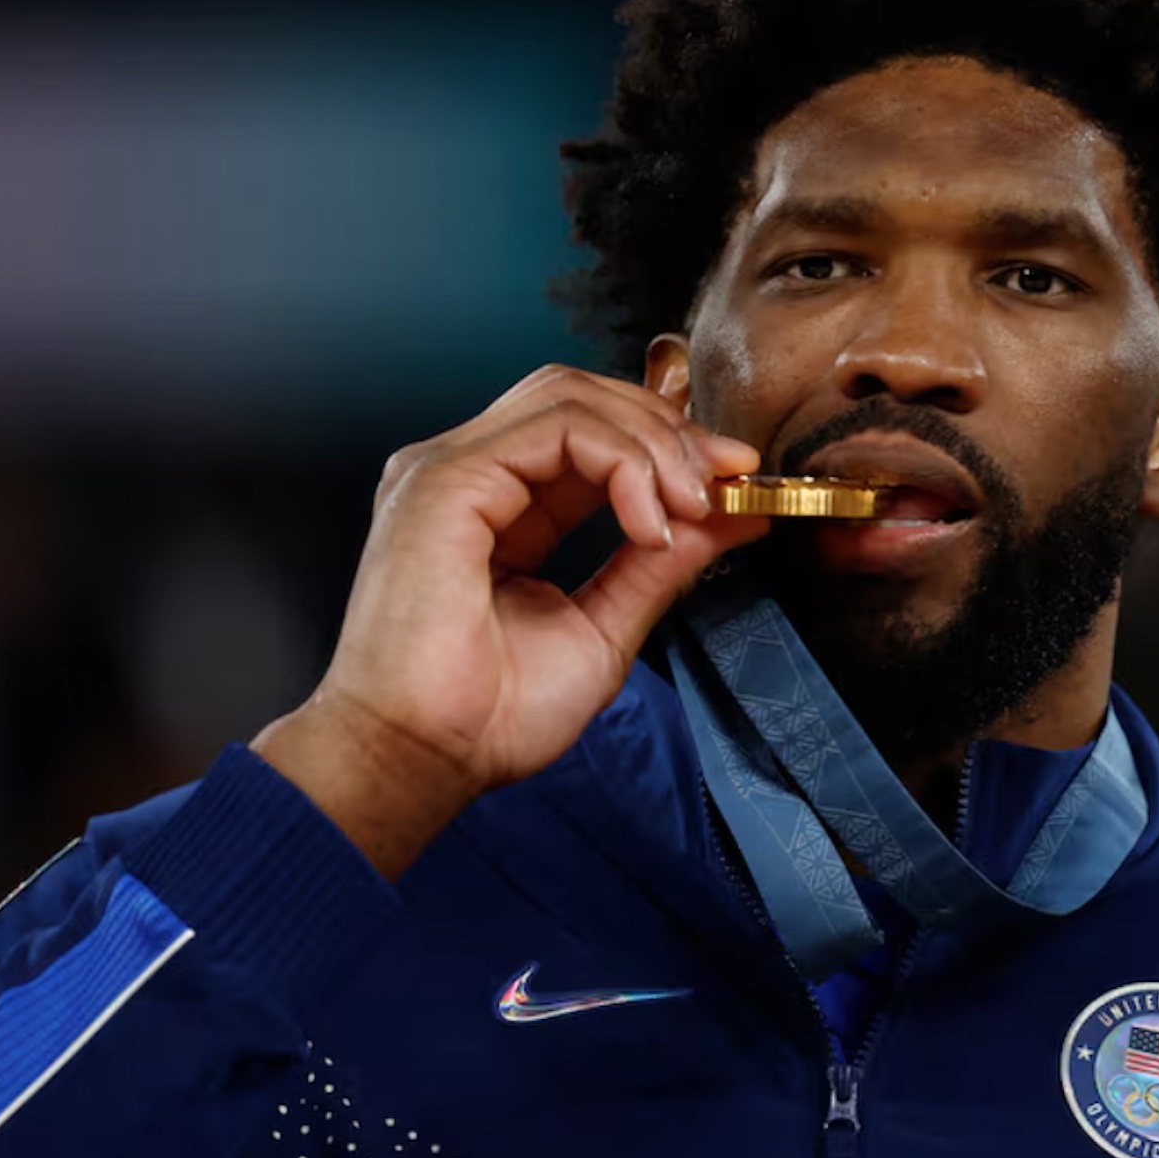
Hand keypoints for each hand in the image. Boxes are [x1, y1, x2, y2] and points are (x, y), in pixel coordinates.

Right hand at [254, 366, 767, 874]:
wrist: (425, 761)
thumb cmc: (490, 717)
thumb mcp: (605, 628)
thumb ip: (659, 564)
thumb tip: (733, 515)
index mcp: (496, 505)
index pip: (586, 433)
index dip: (666, 443)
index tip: (733, 480)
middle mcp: (468, 475)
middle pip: (579, 396)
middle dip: (667, 428)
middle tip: (726, 476)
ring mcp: (449, 470)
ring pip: (570, 397)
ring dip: (652, 441)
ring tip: (690, 504)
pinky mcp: (446, 480)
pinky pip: (556, 427)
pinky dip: (623, 461)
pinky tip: (650, 519)